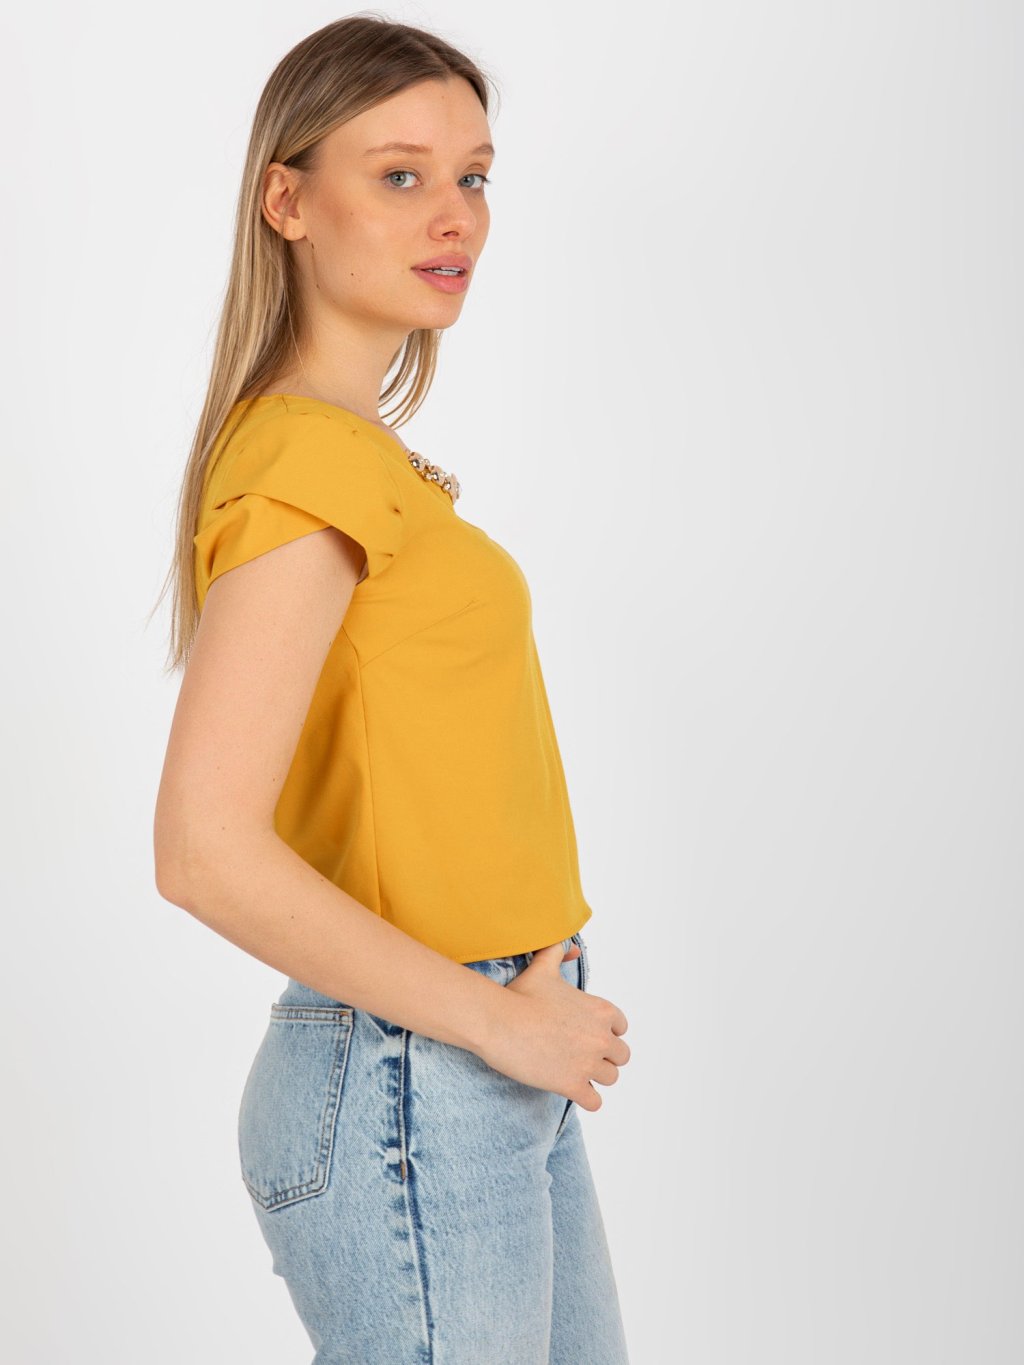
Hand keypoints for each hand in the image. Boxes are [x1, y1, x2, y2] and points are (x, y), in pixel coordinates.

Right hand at [476, 941, 630, 1111]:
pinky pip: (595, 1102)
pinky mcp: (573, 1085)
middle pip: (621, 1056)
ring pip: (610, 1078)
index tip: (588, 1035)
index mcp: (601, 1010)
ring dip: (596, 1077)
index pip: (622, 1028)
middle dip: (605, 1057)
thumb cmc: (519, 994)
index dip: (607, 1032)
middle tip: (582, 1056)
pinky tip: (572, 1091)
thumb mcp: (544, 967)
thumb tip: (572, 948)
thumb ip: (560, 952)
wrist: (498, 1021)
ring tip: (575, 1072)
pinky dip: (587, 1099)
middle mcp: (601, 1037)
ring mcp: (589, 1063)